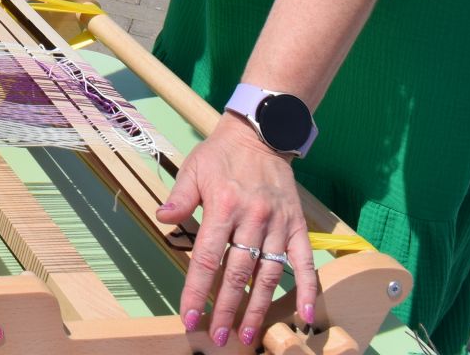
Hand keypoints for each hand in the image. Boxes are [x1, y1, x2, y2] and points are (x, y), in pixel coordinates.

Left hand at [159, 115, 319, 347]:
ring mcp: (278, 224)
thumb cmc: (221, 155)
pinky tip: (304, 315)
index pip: (207, 258)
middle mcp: (253, 218)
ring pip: (268, 274)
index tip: (189, 317)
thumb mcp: (193, 169)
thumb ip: (180, 197)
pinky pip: (305, 262)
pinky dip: (307, 289)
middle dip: (226, 310)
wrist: (262, 134)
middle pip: (238, 274)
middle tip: (219, 338)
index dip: (197, 291)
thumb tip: (162, 219)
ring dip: (258, 308)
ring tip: (247, 335)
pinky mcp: (298, 225)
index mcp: (223, 207)